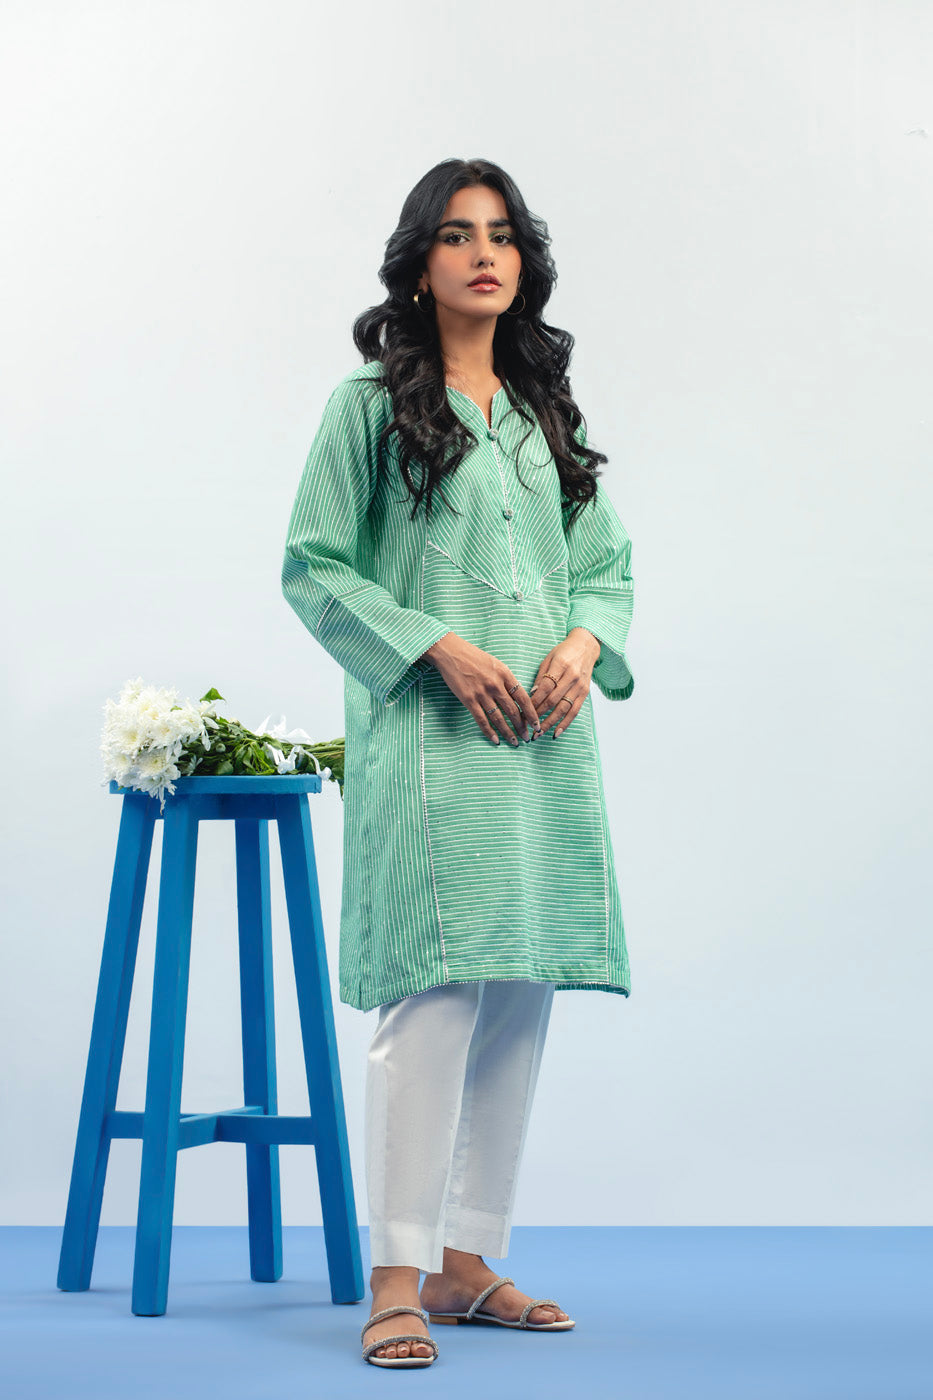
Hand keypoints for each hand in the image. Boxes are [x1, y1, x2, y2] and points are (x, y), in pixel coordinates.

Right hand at [422, 633, 541, 745]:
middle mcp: (496, 684)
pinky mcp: (469, 699)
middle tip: (527, 738)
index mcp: (505, 674)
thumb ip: (506, 680)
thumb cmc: (474, 657)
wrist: (451, 653)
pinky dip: (489, 732)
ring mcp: (482, 693)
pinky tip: (495, 740)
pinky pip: (481, 719)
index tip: (537, 724)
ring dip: (508, 732)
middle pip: (513, 711)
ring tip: (514, 742)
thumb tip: (516, 699)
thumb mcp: (496, 664)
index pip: (523, 698)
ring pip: (499, 718)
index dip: (531, 713)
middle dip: (522, 727)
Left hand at [530, 628, 600, 737]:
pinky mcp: (585, 693)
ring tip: (539, 733)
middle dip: (538, 714)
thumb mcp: (549, 658)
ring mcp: (579, 686)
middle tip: (527, 725)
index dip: (533, 701)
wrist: (586, 647)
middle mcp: (571, 676)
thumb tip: (532, 694)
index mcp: (560, 665)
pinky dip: (565, 724)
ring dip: (550, 723)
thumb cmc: (564, 652)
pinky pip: (574, 711)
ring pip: (563, 709)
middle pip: (553, 700)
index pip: (545, 688)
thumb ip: (541, 677)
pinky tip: (556, 733)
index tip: (523, 711)